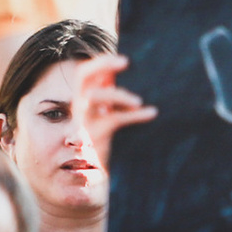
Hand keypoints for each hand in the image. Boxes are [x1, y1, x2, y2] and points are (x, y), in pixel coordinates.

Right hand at [76, 51, 158, 173]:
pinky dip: (135, 115)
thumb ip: (112, 97)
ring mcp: (84, 121)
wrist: (92, 172)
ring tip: (138, 100)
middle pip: (82, 76)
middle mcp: (79, 107)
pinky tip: (152, 112)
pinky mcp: (95, 135)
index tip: (124, 59)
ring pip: (95, 98)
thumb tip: (126, 76)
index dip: (101, 62)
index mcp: (82, 100)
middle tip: (126, 61)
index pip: (84, 73)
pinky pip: (114, 120)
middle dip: (102, 64)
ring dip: (118, 94)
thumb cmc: (105, 139)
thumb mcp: (106, 115)